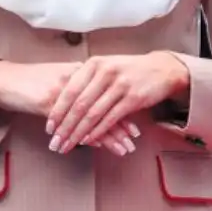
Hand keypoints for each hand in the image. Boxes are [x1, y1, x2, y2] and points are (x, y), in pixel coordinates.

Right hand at [0, 61, 140, 154]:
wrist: (3, 79)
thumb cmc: (32, 81)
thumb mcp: (59, 79)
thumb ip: (79, 88)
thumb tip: (98, 100)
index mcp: (81, 73)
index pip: (110, 95)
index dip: (124, 112)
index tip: (136, 128)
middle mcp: (76, 81)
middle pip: (105, 106)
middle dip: (121, 128)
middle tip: (133, 143)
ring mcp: (63, 92)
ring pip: (92, 116)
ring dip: (109, 136)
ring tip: (123, 150)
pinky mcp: (48, 103)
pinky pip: (72, 123)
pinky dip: (86, 135)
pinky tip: (96, 146)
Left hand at [46, 53, 188, 154]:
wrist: (163, 69)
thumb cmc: (130, 70)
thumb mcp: (106, 66)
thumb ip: (86, 79)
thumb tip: (60, 97)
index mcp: (95, 64)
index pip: (70, 91)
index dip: (58, 111)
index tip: (49, 128)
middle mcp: (106, 73)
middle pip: (79, 105)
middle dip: (65, 127)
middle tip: (55, 143)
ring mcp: (120, 85)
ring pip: (93, 114)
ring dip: (78, 133)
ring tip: (68, 146)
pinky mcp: (133, 98)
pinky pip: (110, 119)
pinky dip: (97, 132)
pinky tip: (88, 141)